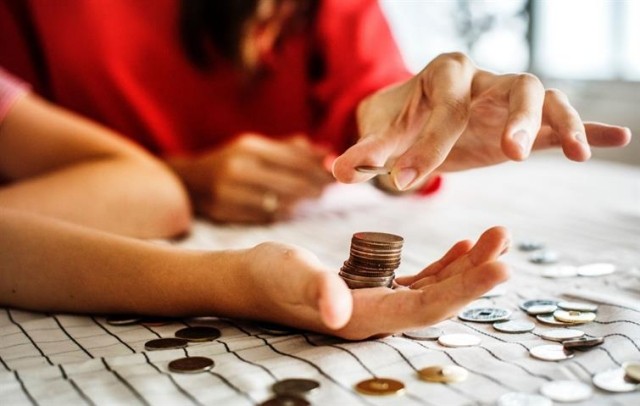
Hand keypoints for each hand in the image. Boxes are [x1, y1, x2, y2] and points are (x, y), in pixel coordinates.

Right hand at [169, 133, 333, 222]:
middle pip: (290, 182)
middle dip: (314, 186)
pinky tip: (291, 209)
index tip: (335, 174)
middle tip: (330, 190)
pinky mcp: (225, 212)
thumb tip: (327, 152)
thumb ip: (291, 149)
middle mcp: (238, 168)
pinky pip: (264, 216)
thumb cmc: (231, 162)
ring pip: (279, 202)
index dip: (318, 168)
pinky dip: (282, 213)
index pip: (293, 159)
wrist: (188, 181)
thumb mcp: (256, 147)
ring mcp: (230, 192)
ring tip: (314, 198)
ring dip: (301, 202)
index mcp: (249, 148)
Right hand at [242, 226, 509, 339]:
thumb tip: (338, 312)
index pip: (426, 309)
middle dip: (477, 274)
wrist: (251, 279)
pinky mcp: (374, 289)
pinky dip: (444, 264)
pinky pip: (419, 280)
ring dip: (467, 266)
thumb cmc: (267, 276)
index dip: (466, 291)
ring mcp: (378, 304)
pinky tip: (463, 248)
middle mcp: (378, 317)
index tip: (502, 268)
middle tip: (505, 241)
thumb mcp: (290, 275)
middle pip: (440, 300)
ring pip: (435, 289)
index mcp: (364, 318)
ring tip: (495, 238)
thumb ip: (317, 290)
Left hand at [333, 52, 631, 189]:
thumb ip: (365, 153)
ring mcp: (507, 97)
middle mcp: (482, 79)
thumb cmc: (400, 123)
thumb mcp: (382, 136)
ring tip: (573, 153)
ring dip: (559, 122)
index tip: (405, 182)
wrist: (417, 116)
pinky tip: (614, 139)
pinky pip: (562, 118)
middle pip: (513, 85)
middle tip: (510, 155)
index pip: (444, 108)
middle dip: (514, 117)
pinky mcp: (523, 120)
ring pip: (545, 96)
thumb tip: (337, 171)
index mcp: (443, 75)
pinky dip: (586, 127)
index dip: (425, 145)